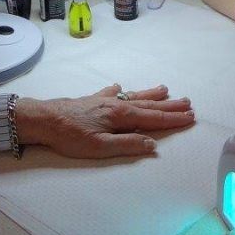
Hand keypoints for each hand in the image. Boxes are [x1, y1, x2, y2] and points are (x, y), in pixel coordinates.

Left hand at [14, 84, 193, 158]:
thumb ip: (127, 145)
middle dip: (169, 106)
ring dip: (151, 95)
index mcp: (121, 117)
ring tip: (166, 90)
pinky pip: (111, 93)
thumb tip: (151, 144)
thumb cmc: (70, 136)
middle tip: (188, 103)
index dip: (172, 120)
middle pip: (148, 105)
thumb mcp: (100, 147)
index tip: (190, 117)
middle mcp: (116, 105)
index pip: (153, 119)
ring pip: (133, 96)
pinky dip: (119, 90)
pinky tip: (120, 86)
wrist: (44, 119)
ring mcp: (104, 100)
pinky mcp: (91, 100)